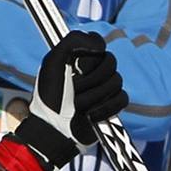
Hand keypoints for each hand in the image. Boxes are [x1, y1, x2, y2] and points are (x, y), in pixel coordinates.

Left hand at [10, 30, 127, 170]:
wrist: (53, 130)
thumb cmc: (49, 99)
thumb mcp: (52, 62)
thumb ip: (73, 41)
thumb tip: (100, 44)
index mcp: (78, 57)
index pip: (98, 43)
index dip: (90, 56)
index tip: (76, 66)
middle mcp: (92, 70)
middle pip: (111, 61)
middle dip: (90, 79)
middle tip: (73, 90)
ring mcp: (103, 88)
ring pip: (117, 81)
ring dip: (94, 96)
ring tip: (77, 106)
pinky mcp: (111, 105)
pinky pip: (122, 99)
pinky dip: (105, 108)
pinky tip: (90, 115)